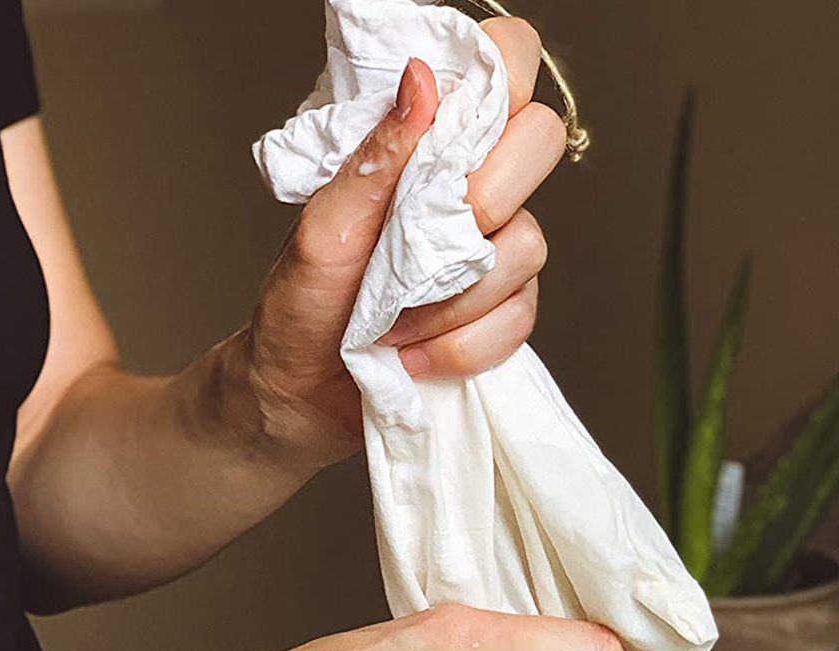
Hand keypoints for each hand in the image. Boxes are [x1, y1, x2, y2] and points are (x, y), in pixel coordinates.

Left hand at [239, 18, 567, 467]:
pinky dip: (459, 346)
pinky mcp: (501, 318)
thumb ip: (374, 159)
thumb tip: (421, 82)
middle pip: (540, 143)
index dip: (501, 80)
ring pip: (527, 247)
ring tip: (391, 321)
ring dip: (450, 299)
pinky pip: (519, 319)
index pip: (502, 64)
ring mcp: (493, 254)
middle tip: (414, 249)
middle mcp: (471, 188)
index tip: (454, 132)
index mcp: (425, 146)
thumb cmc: (299, 307)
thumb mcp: (321, 231)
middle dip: (480, 202)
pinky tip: (414, 355)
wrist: (298, 397)